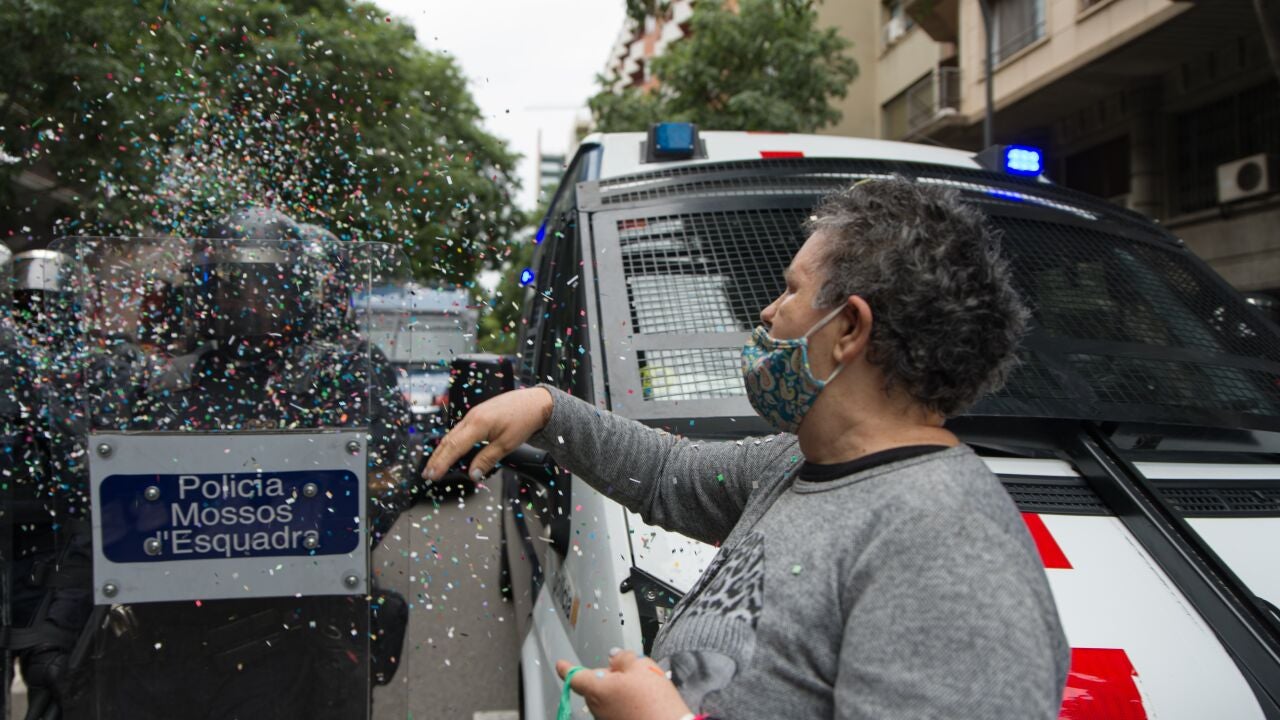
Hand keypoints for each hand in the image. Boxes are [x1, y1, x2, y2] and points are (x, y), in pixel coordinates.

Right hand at [421, 387, 553, 481]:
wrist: (535, 402)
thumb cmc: (524, 419)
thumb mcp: (507, 444)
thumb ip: (487, 460)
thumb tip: (473, 474)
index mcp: (478, 424)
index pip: (454, 447)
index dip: (441, 463)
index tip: (433, 475)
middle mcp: (472, 417)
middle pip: (448, 440)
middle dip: (436, 458)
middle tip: (427, 473)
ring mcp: (473, 414)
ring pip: (452, 435)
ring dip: (442, 451)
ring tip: (434, 465)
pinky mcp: (477, 414)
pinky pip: (459, 430)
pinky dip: (452, 443)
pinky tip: (450, 451)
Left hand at [556, 650, 692, 719]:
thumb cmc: (655, 701)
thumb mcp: (642, 667)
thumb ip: (623, 658)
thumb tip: (614, 656)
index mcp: (597, 689)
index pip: (575, 677)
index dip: (567, 669)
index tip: (561, 664)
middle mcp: (597, 708)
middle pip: (594, 686)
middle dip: (608, 677)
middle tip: (630, 672)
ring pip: (606, 699)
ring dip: (618, 691)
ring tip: (643, 689)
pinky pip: (615, 711)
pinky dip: (625, 704)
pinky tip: (644, 703)